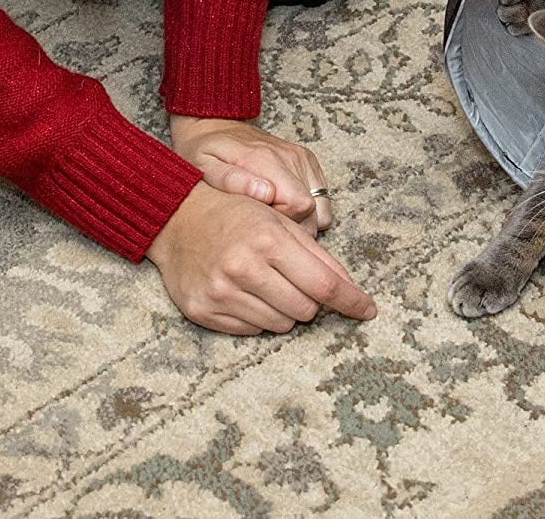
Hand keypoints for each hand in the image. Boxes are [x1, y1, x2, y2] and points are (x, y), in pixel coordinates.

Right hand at [146, 181, 376, 334]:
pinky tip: (243, 292)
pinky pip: (251, 331)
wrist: (175, 218)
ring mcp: (222, 292)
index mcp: (267, 238)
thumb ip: (315, 254)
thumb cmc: (233, 214)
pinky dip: (256, 316)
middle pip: (306, 309)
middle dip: (309, 298)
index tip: (368, 310)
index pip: (324, 283)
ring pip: (280, 324)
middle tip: (293, 279)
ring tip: (264, 282)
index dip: (351, 300)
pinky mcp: (204, 311)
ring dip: (283, 309)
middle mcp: (244, 267)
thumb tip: (349, 289)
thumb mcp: (277, 221)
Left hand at [168, 114, 330, 233]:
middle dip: (292, 226)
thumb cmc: (205, 152)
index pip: (299, 207)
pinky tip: (282, 206)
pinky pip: (322, 197)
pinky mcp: (306, 159)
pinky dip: (309, 209)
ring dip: (300, 219)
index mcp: (264, 160)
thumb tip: (266, 193)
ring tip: (271, 214)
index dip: (281, 224)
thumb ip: (232, 180)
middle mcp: (288, 156)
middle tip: (262, 221)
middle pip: (312, 211)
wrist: (212, 125)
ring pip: (319, 207)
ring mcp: (299, 157)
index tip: (258, 221)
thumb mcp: (204, 167)